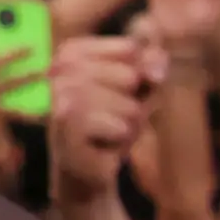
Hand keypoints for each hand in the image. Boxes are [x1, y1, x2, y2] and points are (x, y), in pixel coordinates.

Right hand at [47, 31, 164, 203]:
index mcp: (73, 52)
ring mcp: (60, 94)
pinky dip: (120, 139)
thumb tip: (158, 60)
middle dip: (135, 104)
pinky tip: (102, 145)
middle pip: (132, 77)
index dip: (140, 76)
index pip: (131, 49)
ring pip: (129, 105)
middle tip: (113, 120)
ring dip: (128, 125)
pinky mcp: (66, 123)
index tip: (120, 93)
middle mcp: (61, 68)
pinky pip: (120, 127)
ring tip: (108, 133)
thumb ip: (152, 66)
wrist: (87, 169)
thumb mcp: (139, 91)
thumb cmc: (111, 124)